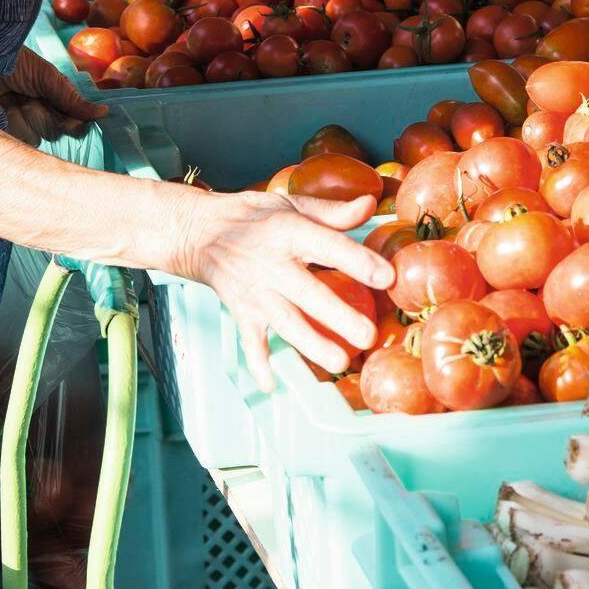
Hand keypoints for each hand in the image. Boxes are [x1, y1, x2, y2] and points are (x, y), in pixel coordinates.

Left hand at [0, 47, 106, 144]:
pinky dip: (11, 124)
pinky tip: (3, 108)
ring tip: (12, 100)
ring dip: (25, 118)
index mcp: (54, 97)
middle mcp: (40, 111)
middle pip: (55, 132)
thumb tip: (104, 112)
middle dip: (46, 117)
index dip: (71, 122)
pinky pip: (16, 139)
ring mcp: (21, 121)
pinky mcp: (3, 129)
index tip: (71, 121)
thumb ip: (72, 99)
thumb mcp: (48, 78)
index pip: (72, 121)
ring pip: (36, 137)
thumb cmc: (15, 63)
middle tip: (33, 100)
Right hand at [175, 189, 395, 389]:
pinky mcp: (242, 311)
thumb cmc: (254, 217)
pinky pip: (250, 341)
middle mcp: (273, 265)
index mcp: (289, 232)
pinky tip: (272, 384)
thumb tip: (370, 204)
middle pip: (309, 293)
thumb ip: (333, 211)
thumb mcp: (292, 205)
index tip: (387, 277)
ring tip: (340, 363)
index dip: (358, 261)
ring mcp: (256, 292)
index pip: (329, 246)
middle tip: (368, 335)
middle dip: (338, 316)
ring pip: (286, 323)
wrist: (200, 232)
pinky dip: (258, 364)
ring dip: (312, 345)